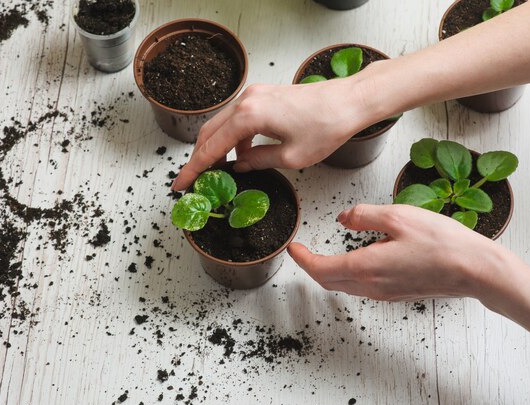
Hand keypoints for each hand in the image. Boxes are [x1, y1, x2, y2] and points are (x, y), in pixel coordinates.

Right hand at [172, 79, 376, 190]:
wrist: (349, 101)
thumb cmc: (326, 126)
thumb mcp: (290, 157)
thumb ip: (258, 161)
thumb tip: (239, 165)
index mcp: (248, 116)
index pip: (211, 147)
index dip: (194, 169)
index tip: (180, 184)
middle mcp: (246, 100)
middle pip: (209, 132)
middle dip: (199, 157)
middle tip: (193, 180)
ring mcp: (254, 94)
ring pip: (221, 123)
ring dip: (215, 146)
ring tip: (215, 171)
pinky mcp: (263, 95)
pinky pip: (237, 118)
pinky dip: (233, 137)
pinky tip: (241, 154)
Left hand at [288, 204, 496, 300]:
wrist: (475, 270)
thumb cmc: (441, 243)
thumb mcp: (397, 216)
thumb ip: (363, 215)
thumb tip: (342, 219)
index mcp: (365, 267)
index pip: (320, 268)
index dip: (302, 258)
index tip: (293, 248)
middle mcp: (371, 285)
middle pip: (329, 281)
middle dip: (311, 266)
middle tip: (303, 251)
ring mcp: (385, 292)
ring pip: (345, 285)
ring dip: (329, 272)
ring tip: (322, 255)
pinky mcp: (397, 292)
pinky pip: (362, 286)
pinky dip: (348, 275)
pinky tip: (355, 261)